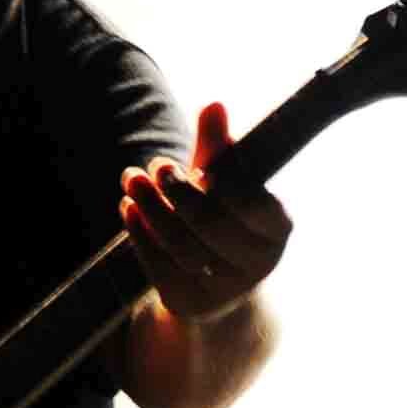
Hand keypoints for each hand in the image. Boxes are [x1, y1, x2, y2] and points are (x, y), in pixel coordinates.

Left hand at [117, 100, 288, 323]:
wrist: (211, 277)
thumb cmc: (221, 214)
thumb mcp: (222, 180)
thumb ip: (219, 148)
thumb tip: (213, 104)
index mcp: (278, 226)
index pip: (253, 205)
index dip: (219, 184)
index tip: (190, 164)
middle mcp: (260, 262)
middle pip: (213, 227)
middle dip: (179, 194)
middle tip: (155, 166)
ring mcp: (228, 288)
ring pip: (185, 250)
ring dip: (153, 211)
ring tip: (131, 181)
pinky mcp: (194, 303)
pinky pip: (163, 270)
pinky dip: (141, 237)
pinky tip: (128, 209)